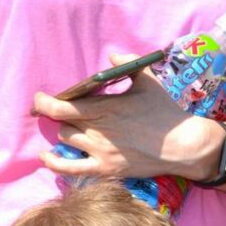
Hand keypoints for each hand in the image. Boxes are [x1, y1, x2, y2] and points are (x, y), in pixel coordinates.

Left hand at [32, 54, 218, 181]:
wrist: (184, 145)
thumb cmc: (167, 112)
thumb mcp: (149, 81)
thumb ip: (128, 63)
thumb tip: (112, 56)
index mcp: (104, 108)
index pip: (60, 106)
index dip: (44, 102)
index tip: (41, 98)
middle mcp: (97, 130)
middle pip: (61, 122)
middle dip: (59, 114)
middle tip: (62, 111)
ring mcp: (100, 151)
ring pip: (66, 140)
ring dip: (66, 132)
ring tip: (72, 128)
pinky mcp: (106, 169)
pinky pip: (70, 169)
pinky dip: (55, 163)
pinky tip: (47, 156)